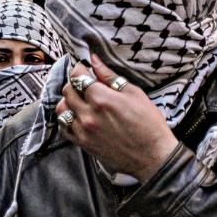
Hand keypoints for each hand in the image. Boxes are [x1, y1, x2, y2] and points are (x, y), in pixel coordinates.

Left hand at [55, 53, 177, 180]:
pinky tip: (77, 116)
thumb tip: (94, 60)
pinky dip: (67, 118)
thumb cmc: (149, 123)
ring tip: (80, 100)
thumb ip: (110, 76)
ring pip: (62, 109)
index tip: (85, 68)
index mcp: (101, 99)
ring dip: (68, 101)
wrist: (154, 156)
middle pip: (68, 91)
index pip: (79, 77)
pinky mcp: (83, 144)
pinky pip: (64, 127)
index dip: (80, 69)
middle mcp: (88, 114)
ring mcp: (84, 131)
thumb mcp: (134, 93)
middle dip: (74, 83)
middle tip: (85, 84)